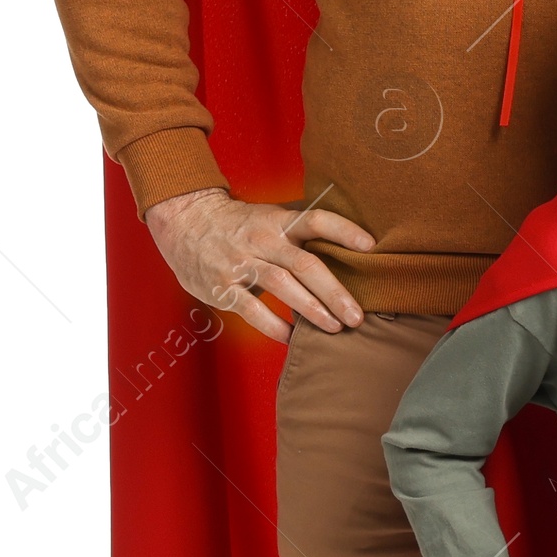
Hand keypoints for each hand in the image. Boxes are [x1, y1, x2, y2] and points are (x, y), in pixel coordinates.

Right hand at [145, 188, 374, 343]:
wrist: (186, 221)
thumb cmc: (240, 226)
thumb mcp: (271, 219)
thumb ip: (302, 235)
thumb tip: (349, 254)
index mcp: (280, 222)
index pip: (317, 220)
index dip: (344, 231)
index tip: (370, 246)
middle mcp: (263, 240)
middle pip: (305, 264)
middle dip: (335, 292)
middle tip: (357, 316)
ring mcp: (242, 263)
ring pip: (283, 286)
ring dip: (312, 310)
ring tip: (335, 328)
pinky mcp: (224, 286)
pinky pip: (253, 309)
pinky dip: (275, 326)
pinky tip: (293, 338)